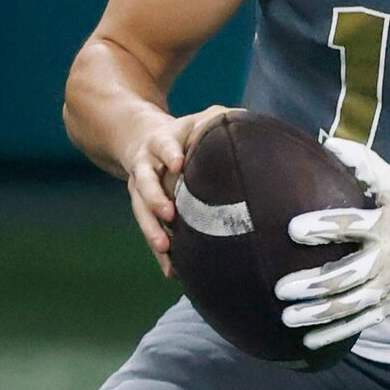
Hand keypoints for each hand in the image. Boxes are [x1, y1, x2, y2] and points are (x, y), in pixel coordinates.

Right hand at [120, 105, 235, 277]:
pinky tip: (171, 270)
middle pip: (144, 181)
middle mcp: (146, 165)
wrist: (143, 140)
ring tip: (165, 247)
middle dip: (155, 198)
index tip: (178, 162)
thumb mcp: (201, 118)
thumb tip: (250, 123)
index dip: (170, 152)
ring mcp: (140, 188)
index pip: (163, 145)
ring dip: (152, 228)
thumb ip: (221, 118)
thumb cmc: (186, 131)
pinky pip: (150, 230)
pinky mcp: (143, 208)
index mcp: (162, 142)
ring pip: (141, 210)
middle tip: (168, 213)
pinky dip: (160, 251)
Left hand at [274, 138, 389, 348]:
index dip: (322, 228)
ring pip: (348, 305)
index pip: (349, 225)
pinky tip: (308, 339)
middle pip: (345, 276)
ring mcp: (388, 287)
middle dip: (312, 284)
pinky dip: (334, 333)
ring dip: (316, 313)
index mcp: (385, 225)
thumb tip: (324, 141)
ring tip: (287, 316)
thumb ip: (360, 164)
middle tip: (280, 287)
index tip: (293, 230)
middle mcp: (386, 259)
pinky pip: (359, 323)